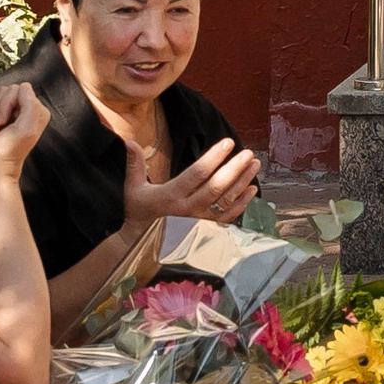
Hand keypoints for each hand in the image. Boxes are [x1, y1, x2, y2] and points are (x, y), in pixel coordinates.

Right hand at [0, 78, 47, 183]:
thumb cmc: (8, 153)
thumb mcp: (25, 131)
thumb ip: (30, 106)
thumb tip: (24, 87)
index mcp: (36, 110)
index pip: (19, 89)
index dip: (7, 103)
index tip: (4, 123)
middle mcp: (24, 108)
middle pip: (4, 90)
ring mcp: (9, 110)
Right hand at [125, 135, 259, 236]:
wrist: (141, 242)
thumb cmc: (138, 211)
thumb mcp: (132, 187)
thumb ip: (134, 163)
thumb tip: (129, 141)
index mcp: (170, 196)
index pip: (196, 174)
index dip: (214, 158)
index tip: (228, 143)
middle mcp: (187, 209)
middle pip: (216, 188)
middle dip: (234, 169)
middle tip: (248, 153)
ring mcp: (199, 221)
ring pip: (225, 201)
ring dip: (242, 182)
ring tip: (254, 164)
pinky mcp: (206, 228)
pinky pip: (228, 216)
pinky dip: (242, 203)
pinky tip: (252, 189)